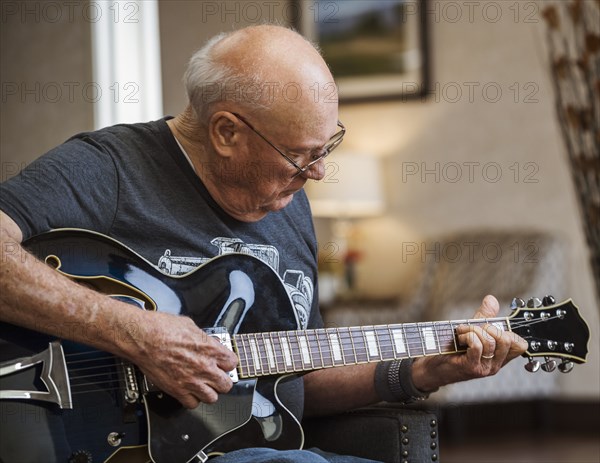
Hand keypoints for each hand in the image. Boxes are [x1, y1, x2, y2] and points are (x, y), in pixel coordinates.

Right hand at [122, 310, 237, 408]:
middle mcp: (204, 367)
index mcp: (210, 349)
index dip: (228, 363)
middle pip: (226, 384)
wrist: (142, 338)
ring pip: (212, 398)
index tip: (224, 363)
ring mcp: (191, 381)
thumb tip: (208, 342)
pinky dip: (192, 399)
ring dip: (209, 391)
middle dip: (222, 380)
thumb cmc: (162, 328)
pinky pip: (192, 404)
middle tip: (216, 376)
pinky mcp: (177, 390)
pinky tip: (189, 391)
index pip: (233, 363)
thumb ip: (204, 338)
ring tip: (204, 385)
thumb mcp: (191, 325)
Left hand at [412, 295, 527, 391]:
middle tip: (472, 328)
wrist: (433, 368)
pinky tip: (459, 338)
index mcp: (499, 357)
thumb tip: (491, 300)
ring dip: (473, 329)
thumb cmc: (452, 350)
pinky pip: (477, 345)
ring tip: (461, 332)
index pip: (520, 345)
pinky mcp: (472, 368)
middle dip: (488, 327)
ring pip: (490, 341)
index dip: (509, 331)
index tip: (490, 326)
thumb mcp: (471, 331)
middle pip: (506, 339)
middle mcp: (495, 364)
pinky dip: (467, 336)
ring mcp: (485, 368)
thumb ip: (484, 317)